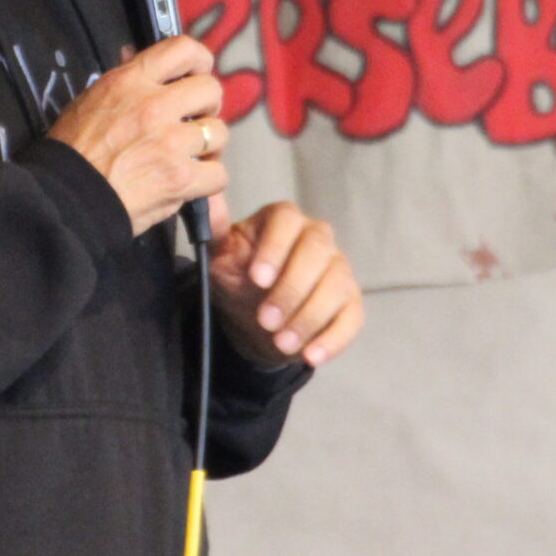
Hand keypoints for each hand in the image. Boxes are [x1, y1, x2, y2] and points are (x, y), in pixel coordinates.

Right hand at [46, 35, 228, 236]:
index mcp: (131, 81)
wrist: (67, 196)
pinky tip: (192, 181)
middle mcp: (156, 105)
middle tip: (193, 121)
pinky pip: (218, 173)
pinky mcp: (181, 177)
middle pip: (211, 89)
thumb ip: (127, 82)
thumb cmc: (73, 149)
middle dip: (206, 106)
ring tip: (190, 154)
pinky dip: (208, 179)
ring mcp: (172, 142)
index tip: (197, 73)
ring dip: (208, 145)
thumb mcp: (92, 99)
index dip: (199, 60)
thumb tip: (148, 65)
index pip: (183, 48)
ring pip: (219, 132)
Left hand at [206, 200, 362, 370]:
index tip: (256, 279)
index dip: (274, 248)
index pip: (286, 221)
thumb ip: (213, 232)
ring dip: (309, 318)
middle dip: (291, 288)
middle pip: (316, 250)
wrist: (254, 317)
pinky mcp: (350, 303)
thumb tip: (203, 199)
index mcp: (283, 220)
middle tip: (266, 319)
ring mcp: (338, 269)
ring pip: (336, 285)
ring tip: (282, 342)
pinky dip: (333, 340)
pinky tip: (311, 356)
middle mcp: (317, 237)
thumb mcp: (220, 258)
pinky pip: (351, 319)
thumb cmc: (238, 277)